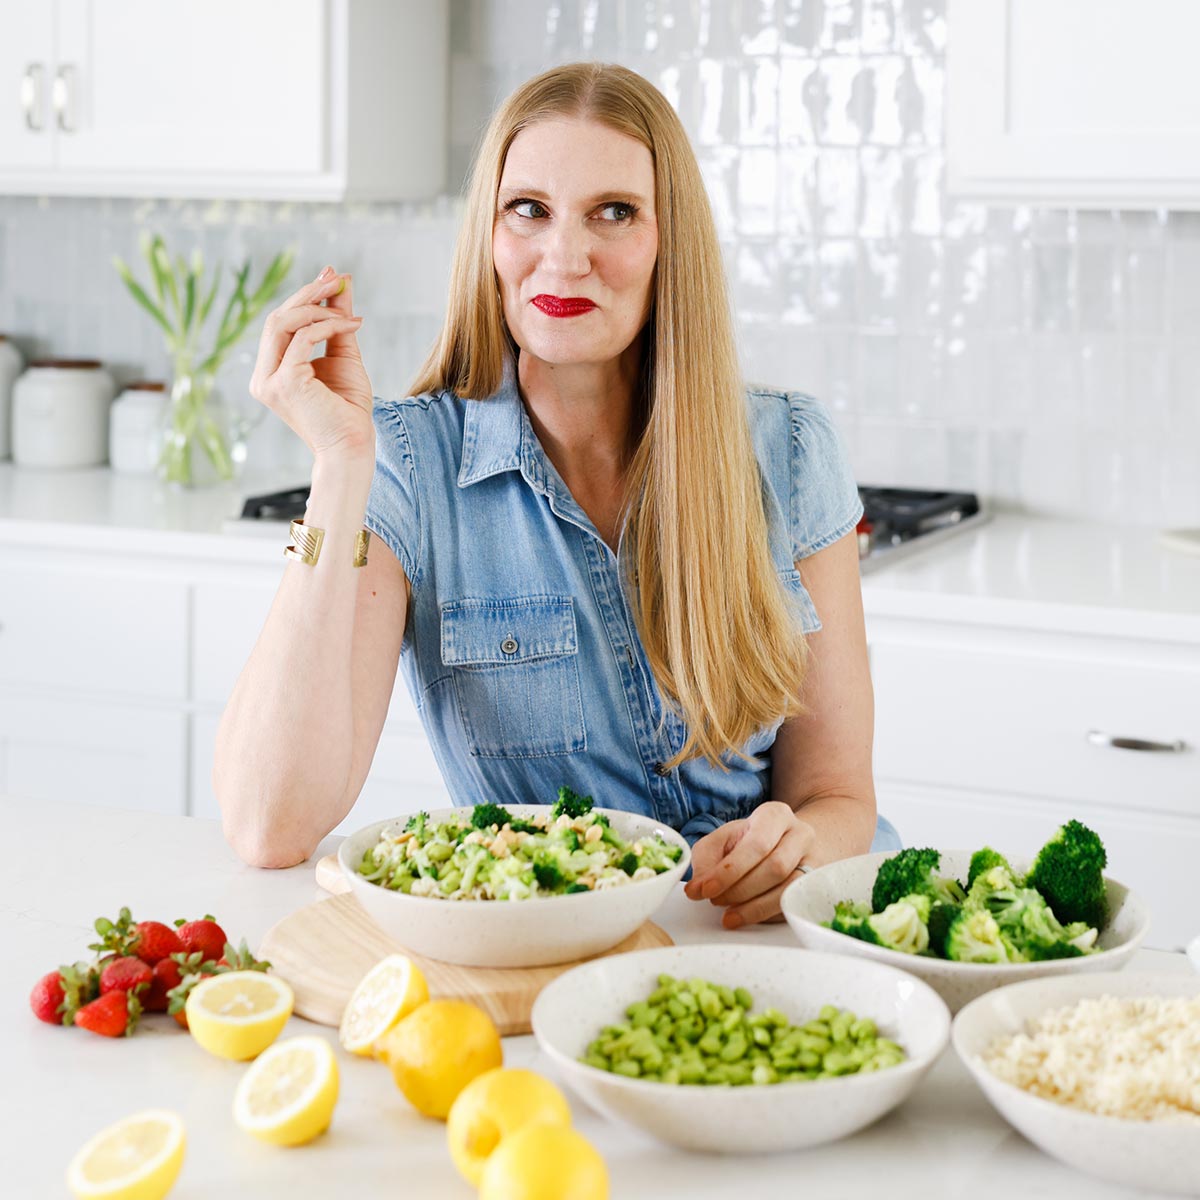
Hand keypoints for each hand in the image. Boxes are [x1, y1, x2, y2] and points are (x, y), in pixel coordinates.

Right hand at [249, 264, 373, 459]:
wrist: (353, 447)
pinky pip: (302, 339)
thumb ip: (337, 321)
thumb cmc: (348, 409)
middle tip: (336, 278)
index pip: (280, 324)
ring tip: (346, 306)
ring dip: (317, 306)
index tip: (330, 277)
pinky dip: (327, 326)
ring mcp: (269, 381)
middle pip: (277, 318)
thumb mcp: (343, 356)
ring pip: (282, 323)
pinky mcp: (284, 383)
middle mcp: (263, 377)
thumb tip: (341, 282)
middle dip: (308, 293)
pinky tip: (351, 325)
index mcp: (271, 372)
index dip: (303, 296)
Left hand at [683, 801, 814, 927]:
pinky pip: (792, 904)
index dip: (730, 871)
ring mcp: (814, 861)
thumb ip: (706, 860)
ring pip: (787, 889)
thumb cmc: (749, 841)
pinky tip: (745, 916)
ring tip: (728, 913)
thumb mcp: (723, 840)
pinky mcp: (815, 886)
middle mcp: (800, 834)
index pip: (756, 844)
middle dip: (740, 889)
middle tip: (715, 900)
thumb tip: (696, 889)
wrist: (788, 843)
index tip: (706, 889)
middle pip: (775, 867)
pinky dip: (765, 914)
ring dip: (752, 906)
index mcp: (775, 815)